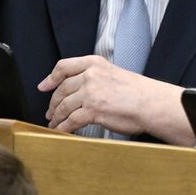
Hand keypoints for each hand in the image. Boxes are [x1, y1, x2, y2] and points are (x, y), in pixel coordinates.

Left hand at [40, 55, 194, 144]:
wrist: (151, 104)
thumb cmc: (137, 92)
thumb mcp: (113, 73)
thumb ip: (94, 76)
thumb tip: (77, 89)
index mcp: (95, 63)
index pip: (64, 66)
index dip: (51, 78)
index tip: (43, 86)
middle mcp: (90, 75)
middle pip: (62, 89)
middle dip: (53, 103)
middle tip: (50, 112)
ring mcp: (91, 92)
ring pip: (64, 106)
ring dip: (57, 117)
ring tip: (55, 123)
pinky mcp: (93, 110)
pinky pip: (71, 121)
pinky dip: (63, 128)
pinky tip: (62, 131)